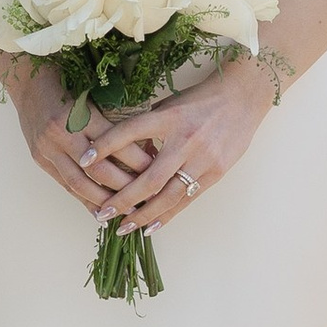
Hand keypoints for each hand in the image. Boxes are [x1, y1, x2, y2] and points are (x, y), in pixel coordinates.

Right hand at [0, 54, 136, 216]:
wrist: (27, 82)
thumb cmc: (66, 83)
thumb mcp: (92, 95)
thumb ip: (112, 121)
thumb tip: (147, 144)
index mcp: (79, 113)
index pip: (114, 142)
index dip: (136, 158)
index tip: (156, 168)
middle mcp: (61, 133)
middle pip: (98, 169)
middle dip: (124, 186)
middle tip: (146, 197)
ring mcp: (47, 148)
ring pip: (79, 183)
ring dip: (104, 200)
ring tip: (126, 211)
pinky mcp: (40, 158)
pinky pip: (65, 185)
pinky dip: (84, 200)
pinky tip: (100, 212)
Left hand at [72, 54, 283, 233]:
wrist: (243, 98)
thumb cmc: (201, 100)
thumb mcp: (170, 106)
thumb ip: (149, 129)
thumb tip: (124, 156)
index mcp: (168, 117)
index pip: (129, 132)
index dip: (104, 146)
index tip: (83, 160)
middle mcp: (185, 139)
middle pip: (149, 178)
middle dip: (123, 199)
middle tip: (103, 214)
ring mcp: (203, 158)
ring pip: (168, 196)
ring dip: (143, 216)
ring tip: (124, 228)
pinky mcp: (216, 172)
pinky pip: (187, 199)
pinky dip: (168, 215)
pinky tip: (151, 226)